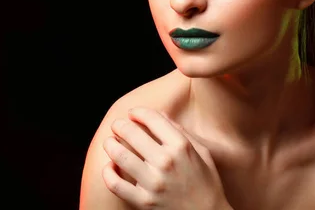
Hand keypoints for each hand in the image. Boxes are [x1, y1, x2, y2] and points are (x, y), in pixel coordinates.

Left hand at [102, 107, 231, 209]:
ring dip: (111, 145)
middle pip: (133, 134)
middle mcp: (166, 162)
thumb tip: (160, 115)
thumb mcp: (202, 152)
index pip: (153, 119)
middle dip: (121, 125)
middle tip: (117, 125)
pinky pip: (116, 184)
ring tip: (109, 142)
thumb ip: (181, 132)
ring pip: (120, 156)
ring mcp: (153, 183)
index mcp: (181, 147)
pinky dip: (108, 173)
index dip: (139, 112)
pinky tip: (109, 167)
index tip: (133, 112)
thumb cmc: (206, 183)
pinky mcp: (143, 201)